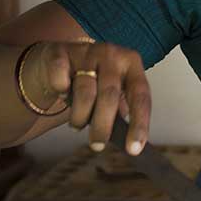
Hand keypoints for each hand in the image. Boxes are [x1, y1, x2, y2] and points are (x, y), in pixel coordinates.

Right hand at [27, 41, 150, 154]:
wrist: (62, 58)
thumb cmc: (94, 81)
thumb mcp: (113, 92)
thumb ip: (120, 112)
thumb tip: (129, 144)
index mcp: (132, 64)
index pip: (141, 96)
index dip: (139, 124)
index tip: (134, 149)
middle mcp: (112, 54)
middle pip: (110, 95)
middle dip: (103, 126)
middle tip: (97, 145)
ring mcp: (86, 51)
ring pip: (85, 91)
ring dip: (79, 116)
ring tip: (77, 125)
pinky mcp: (60, 52)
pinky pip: (60, 79)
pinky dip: (61, 92)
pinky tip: (62, 95)